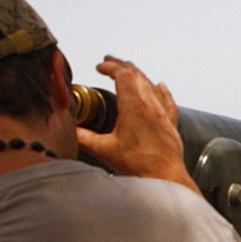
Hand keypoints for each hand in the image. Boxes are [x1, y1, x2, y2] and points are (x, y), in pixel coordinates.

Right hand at [76, 56, 199, 193]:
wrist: (166, 179)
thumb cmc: (140, 167)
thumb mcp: (104, 150)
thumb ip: (83, 137)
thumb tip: (69, 129)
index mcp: (135, 107)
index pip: (123, 76)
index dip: (110, 67)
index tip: (100, 66)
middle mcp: (152, 107)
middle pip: (138, 76)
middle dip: (122, 66)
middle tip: (110, 62)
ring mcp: (164, 115)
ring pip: (152, 86)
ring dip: (139, 75)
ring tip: (129, 69)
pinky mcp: (171, 126)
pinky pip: (168, 101)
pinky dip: (162, 90)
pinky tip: (161, 86)